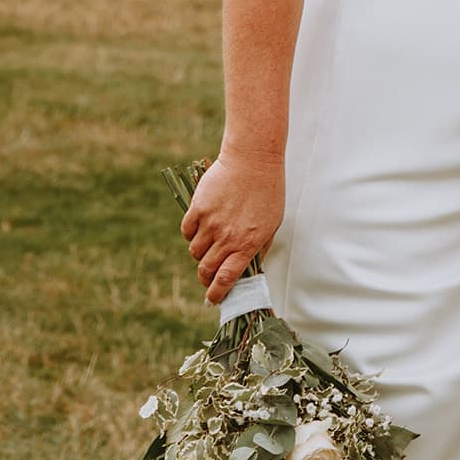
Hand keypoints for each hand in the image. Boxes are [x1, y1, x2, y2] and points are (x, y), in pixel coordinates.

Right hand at [181, 145, 282, 304]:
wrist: (253, 160)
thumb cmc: (268, 191)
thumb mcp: (273, 224)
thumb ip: (260, 248)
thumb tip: (252, 269)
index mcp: (248, 244)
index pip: (226, 279)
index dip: (217, 293)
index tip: (213, 300)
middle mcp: (227, 237)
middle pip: (207, 269)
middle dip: (206, 278)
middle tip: (207, 277)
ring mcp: (211, 223)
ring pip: (195, 251)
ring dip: (200, 253)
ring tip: (208, 244)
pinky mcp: (198, 208)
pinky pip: (187, 231)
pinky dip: (191, 234)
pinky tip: (200, 227)